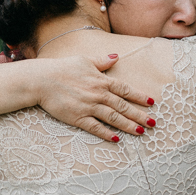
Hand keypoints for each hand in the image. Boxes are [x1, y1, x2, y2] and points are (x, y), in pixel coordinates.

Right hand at [37, 54, 154, 141]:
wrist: (42, 80)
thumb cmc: (62, 68)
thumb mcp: (84, 60)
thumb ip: (102, 61)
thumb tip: (116, 56)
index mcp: (101, 80)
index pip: (125, 90)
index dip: (139, 97)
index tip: (151, 103)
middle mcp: (98, 94)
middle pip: (123, 106)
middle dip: (140, 115)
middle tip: (153, 124)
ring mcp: (88, 107)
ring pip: (113, 118)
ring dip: (128, 126)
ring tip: (141, 132)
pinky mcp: (77, 117)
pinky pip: (95, 127)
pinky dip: (106, 133)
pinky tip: (116, 138)